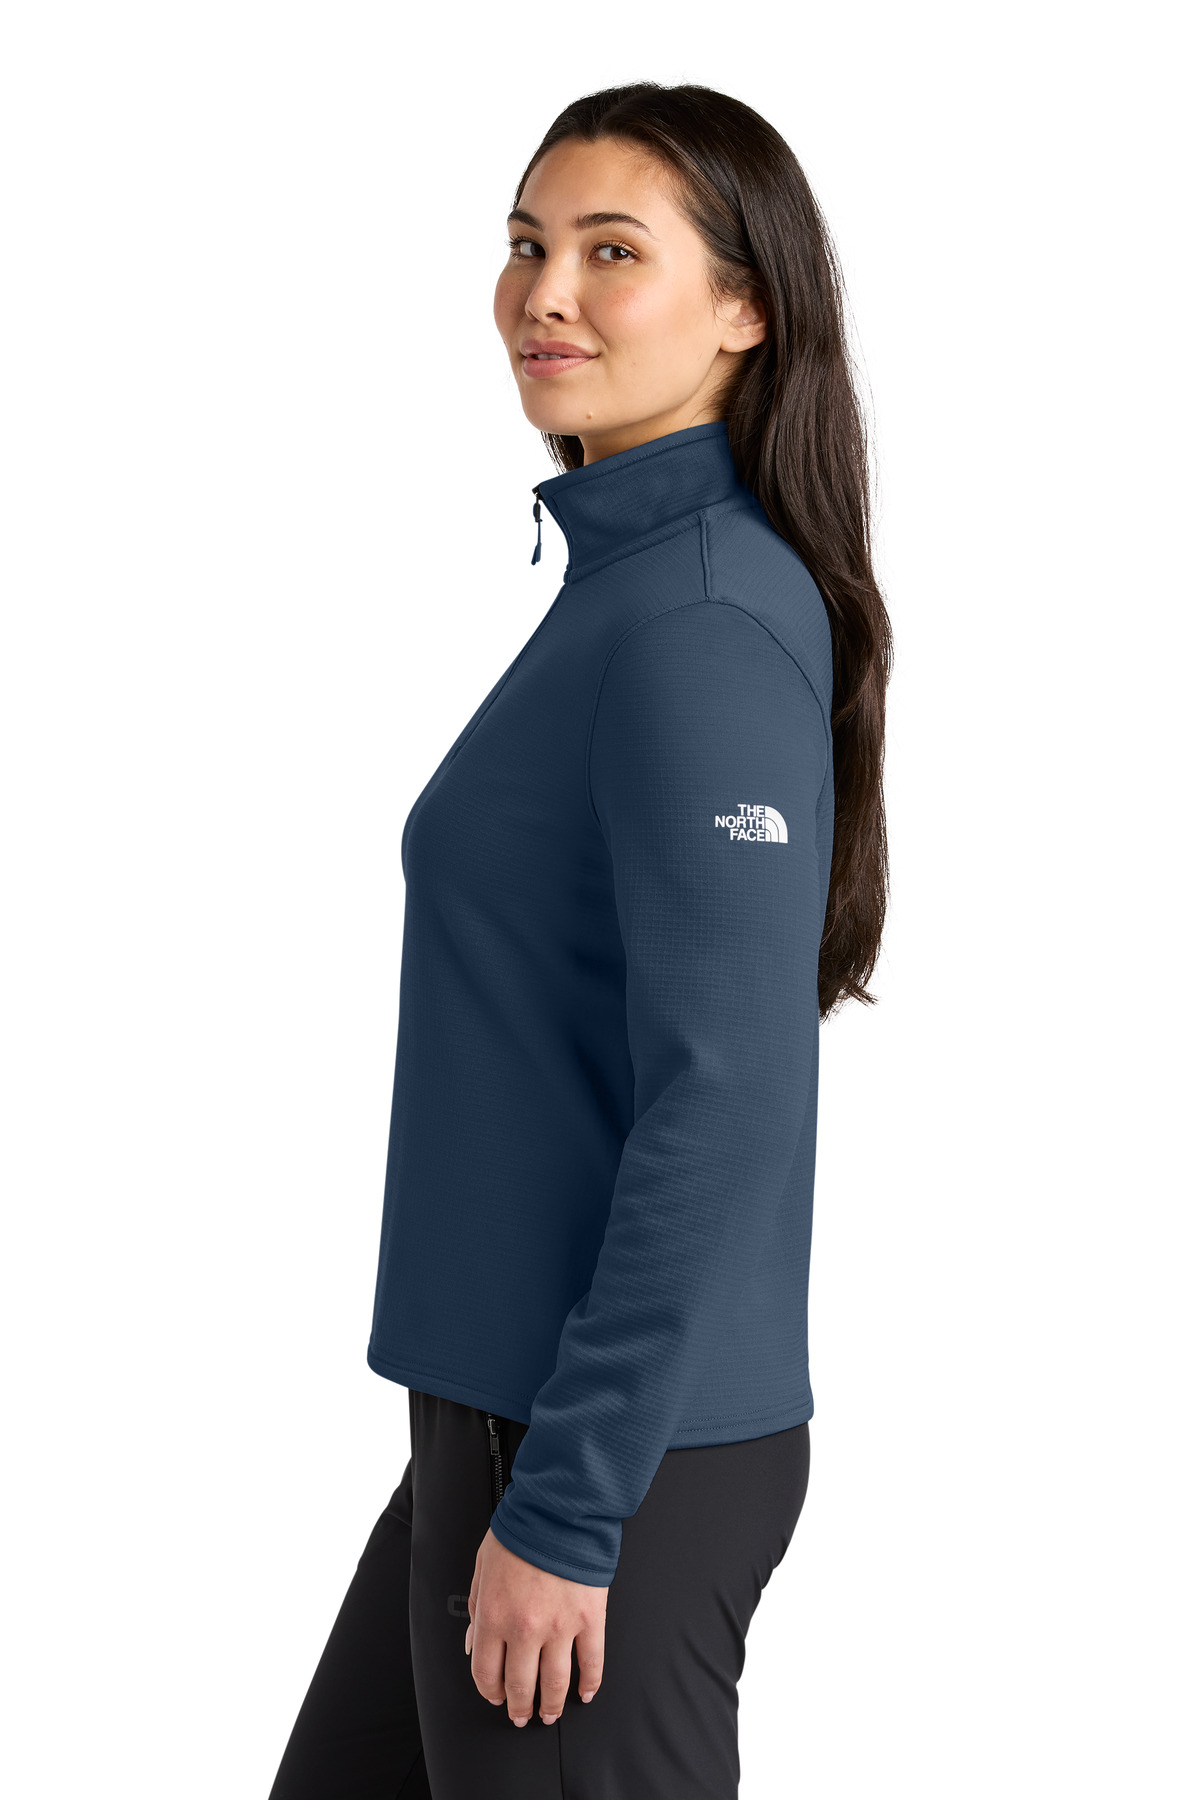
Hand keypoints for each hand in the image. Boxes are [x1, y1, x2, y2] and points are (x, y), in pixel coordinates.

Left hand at [465, 1525, 607, 1725]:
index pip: (485, 1672)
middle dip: (518, 1707)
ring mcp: (560, 1627)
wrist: (559, 1509)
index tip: (495, 1698)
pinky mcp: (590, 1620)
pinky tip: (585, 1693)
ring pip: (554, 1683)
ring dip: (551, 1705)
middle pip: (519, 1686)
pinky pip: (592, 1663)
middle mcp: (524, 1629)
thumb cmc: (520, 1530)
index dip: (489, 1692)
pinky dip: (590, 1684)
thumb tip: (471, 1642)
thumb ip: (475, 1606)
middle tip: (522, 1715)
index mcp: (494, 1616)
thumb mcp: (482, 1565)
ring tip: (549, 1713)